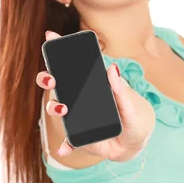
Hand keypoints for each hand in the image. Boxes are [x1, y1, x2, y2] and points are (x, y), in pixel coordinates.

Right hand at [36, 30, 155, 161]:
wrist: (136, 143)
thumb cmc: (136, 117)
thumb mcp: (131, 104)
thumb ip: (121, 89)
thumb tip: (112, 67)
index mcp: (92, 85)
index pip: (74, 64)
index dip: (60, 49)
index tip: (50, 35)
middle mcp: (80, 98)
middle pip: (57, 84)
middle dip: (47, 78)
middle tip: (52, 80)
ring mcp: (77, 117)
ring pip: (57, 108)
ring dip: (54, 107)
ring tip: (63, 109)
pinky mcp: (79, 137)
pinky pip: (68, 140)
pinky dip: (65, 144)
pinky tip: (64, 147)